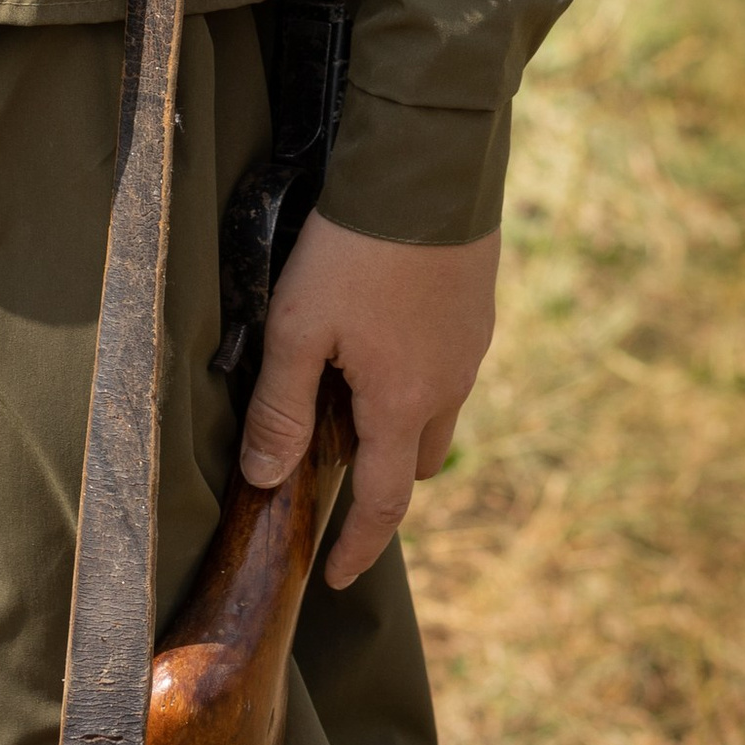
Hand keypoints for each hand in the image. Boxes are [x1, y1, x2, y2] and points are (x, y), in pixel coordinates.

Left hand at [237, 214, 498, 588]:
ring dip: (400, 419)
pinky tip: (384, 330)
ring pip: (436, 411)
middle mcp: (448, 388)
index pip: (384, 505)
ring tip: (352, 385)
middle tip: (335, 458)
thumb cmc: (354, 251)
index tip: (335, 574)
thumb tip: (265, 479)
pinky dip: (417, 372)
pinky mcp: (479, 310)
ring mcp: (471, 349)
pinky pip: (448, 365)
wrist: (428, 171)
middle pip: (415, 462)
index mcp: (403, 406)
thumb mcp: (297, 327)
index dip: (359, 547)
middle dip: (381, 476)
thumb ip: (281, 407)